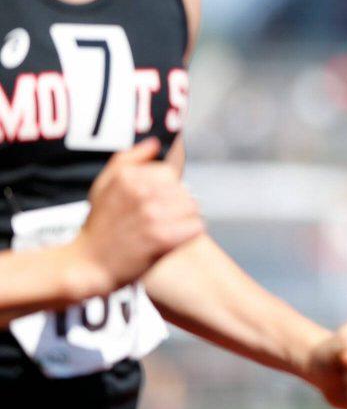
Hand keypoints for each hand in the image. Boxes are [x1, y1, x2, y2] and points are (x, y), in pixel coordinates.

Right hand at [73, 138, 203, 293]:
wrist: (88, 264)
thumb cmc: (99, 225)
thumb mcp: (103, 185)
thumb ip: (128, 158)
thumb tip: (155, 143)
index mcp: (128, 176)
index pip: (170, 173)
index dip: (164, 189)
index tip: (150, 204)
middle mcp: (141, 192)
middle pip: (184, 190)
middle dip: (175, 205)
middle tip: (158, 221)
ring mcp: (153, 215)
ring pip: (193, 208)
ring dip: (184, 220)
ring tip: (165, 230)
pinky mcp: (162, 238)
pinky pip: (196, 226)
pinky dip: (188, 234)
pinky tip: (172, 241)